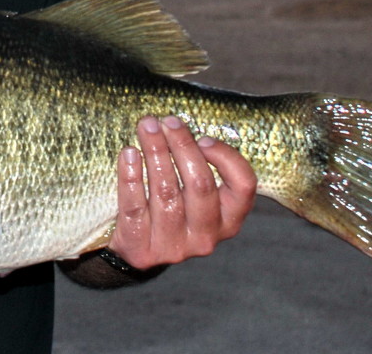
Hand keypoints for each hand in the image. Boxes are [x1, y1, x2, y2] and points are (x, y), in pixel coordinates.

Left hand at [107, 115, 256, 268]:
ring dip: (156, 153)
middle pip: (200, 184)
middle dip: (182, 146)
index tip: (203, 138)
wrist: (134, 249)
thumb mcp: (192, 194)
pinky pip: (135, 207)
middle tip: (166, 122)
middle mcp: (205, 236)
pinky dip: (131, 176)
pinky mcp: (141, 249)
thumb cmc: (169, 207)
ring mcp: (174, 247)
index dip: (226, 157)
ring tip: (147, 127)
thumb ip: (196, 166)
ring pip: (166, 193)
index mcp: (227, 220)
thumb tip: (180, 125)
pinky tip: (129, 153)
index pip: (243, 187)